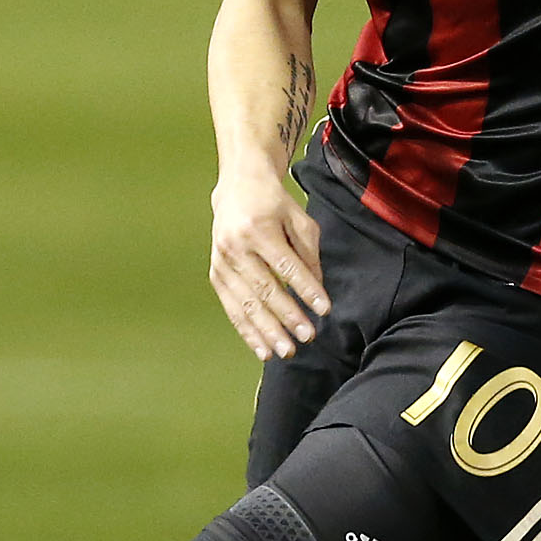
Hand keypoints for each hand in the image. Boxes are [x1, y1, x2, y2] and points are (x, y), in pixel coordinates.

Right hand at [209, 172, 329, 358]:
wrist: (237, 190)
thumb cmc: (274, 205)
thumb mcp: (299, 220)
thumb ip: (309, 254)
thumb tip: (317, 290)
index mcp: (259, 228)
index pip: (286, 265)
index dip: (305, 289)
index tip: (324, 310)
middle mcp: (236, 246)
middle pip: (265, 288)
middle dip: (288, 316)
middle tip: (308, 336)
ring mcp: (222, 262)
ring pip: (246, 304)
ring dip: (267, 331)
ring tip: (287, 350)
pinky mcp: (216, 275)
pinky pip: (232, 309)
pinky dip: (248, 332)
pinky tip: (263, 349)